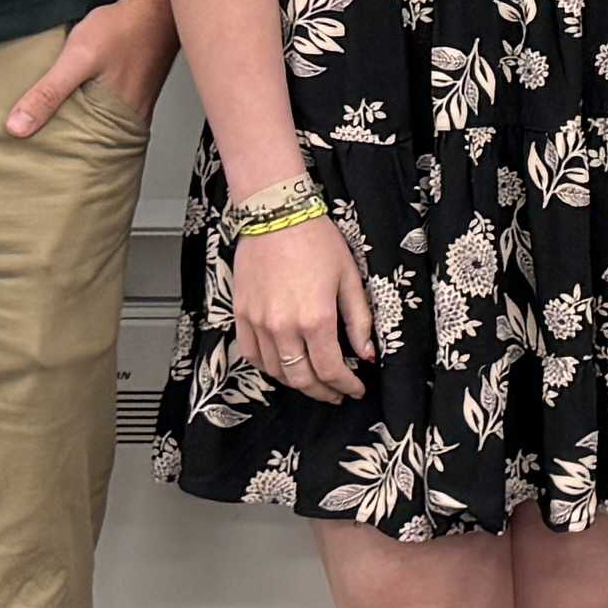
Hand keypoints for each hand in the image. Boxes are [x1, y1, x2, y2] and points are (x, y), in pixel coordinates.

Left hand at [5, 0, 178, 140]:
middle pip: (87, 142)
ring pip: (95, 125)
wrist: (158, 4)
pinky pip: (104, 109)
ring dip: (74, 123)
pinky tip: (75, 96)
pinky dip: (87, 106)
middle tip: (32, 141)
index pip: (78, 154)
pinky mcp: (132, 91)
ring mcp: (132, 106)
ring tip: (47, 121)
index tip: (28, 154)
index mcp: (114, 122)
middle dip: (62, 142)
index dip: (53, 156)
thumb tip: (18, 126)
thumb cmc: (124, 28)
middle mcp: (126, 119)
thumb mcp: (78, 58)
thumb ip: (48, 93)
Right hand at [227, 194, 371, 399]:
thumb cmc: (315, 240)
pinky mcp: (241, 314)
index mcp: (316, 319)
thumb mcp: (349, 278)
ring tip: (312, 380)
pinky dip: (268, 367)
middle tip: (335, 393)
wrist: (275, 214)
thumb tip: (366, 353)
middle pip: (302, 378)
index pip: (331, 369)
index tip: (355, 390)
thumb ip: (358, 320)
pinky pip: (252, 354)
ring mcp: (259, 323)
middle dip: (322, 391)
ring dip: (296, 382)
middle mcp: (284, 327)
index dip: (346, 386)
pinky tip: (282, 366)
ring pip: (277, 371)